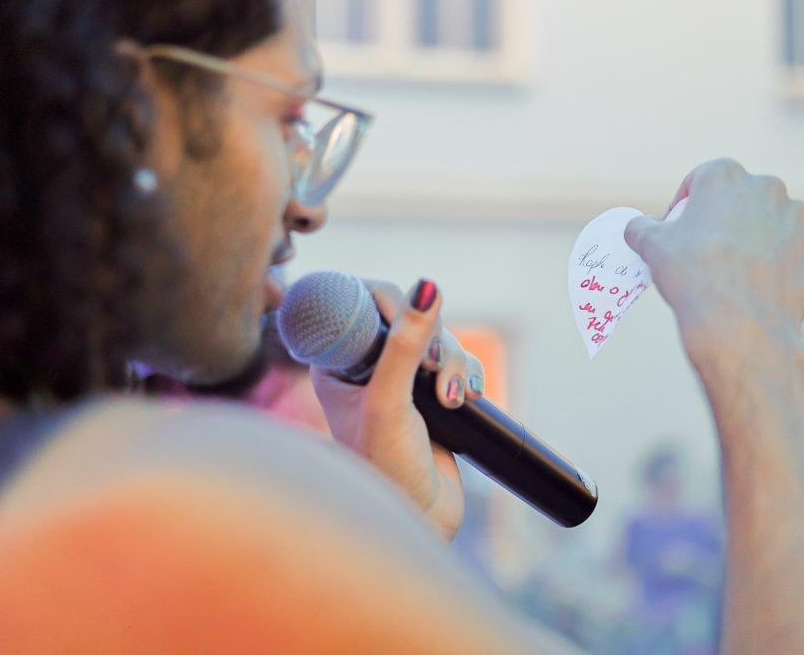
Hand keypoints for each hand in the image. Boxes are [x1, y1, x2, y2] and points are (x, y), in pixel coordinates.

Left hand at [309, 279, 484, 541]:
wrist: (419, 519)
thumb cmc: (384, 467)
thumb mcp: (389, 400)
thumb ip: (405, 344)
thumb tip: (427, 286)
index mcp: (335, 362)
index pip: (358, 301)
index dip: (388, 300)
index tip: (407, 317)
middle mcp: (366, 366)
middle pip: (408, 315)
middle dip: (431, 337)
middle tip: (432, 369)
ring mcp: (402, 381)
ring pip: (438, 339)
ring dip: (453, 362)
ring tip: (452, 399)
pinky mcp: (434, 395)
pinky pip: (459, 362)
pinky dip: (467, 374)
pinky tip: (466, 399)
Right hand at [624, 158, 803, 364]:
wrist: (739, 326)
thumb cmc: (692, 277)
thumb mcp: (651, 246)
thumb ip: (642, 228)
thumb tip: (640, 227)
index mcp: (726, 175)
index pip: (699, 181)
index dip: (683, 207)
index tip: (674, 233)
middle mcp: (769, 188)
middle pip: (739, 200)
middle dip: (724, 220)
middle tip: (704, 253)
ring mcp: (798, 222)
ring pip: (771, 225)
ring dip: (755, 241)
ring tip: (733, 273)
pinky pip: (792, 257)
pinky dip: (777, 269)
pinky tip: (757, 289)